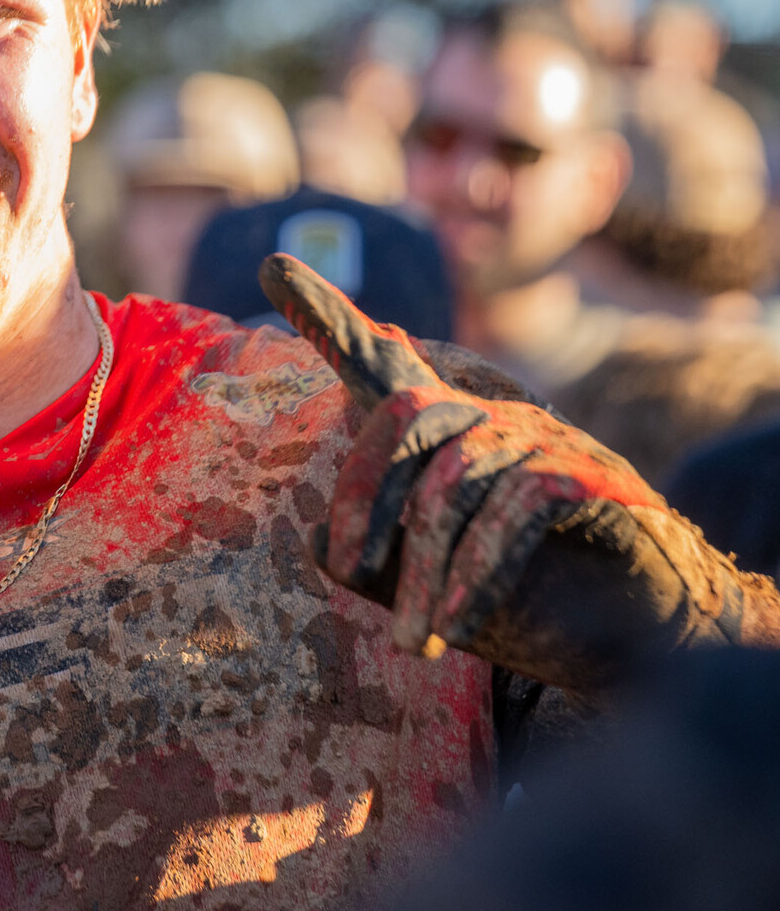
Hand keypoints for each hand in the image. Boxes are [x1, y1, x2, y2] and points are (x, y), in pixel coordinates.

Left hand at [260, 254, 776, 695]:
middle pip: (404, 413)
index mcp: (447, 437)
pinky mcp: (595, 477)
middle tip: (352, 568)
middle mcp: (494, 420)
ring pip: (455, 481)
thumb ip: (368, 562)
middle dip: (364, 494)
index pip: (380, 364)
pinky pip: (515, 510)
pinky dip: (475, 573)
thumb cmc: (524, 608)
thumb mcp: (424, 590)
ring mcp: (547, 441)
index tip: (268, 264)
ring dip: (425, 570)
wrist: (642, 646)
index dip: (326, 315)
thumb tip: (315, 538)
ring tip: (414, 640)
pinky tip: (456, 625)